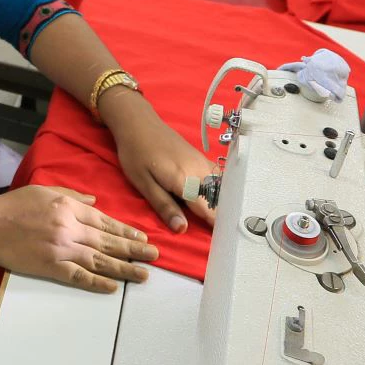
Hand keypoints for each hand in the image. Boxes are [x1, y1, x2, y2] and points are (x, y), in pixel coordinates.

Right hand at [0, 185, 158, 291]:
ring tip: (143, 275)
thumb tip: (96, 201)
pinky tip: (113, 287)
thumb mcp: (45, 190)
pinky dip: (97, 282)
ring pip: (100, 261)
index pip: (105, 221)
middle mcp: (70, 228)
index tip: (142, 238)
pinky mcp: (50, 266)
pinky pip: (78, 276)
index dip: (126, 231)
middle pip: (108, 242)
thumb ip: (73, 195)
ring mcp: (61, 249)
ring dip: (124, 269)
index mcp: (69, 207)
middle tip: (154, 256)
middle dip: (134, 250)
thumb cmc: (13, 205)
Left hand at [101, 93, 215, 230]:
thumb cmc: (136, 153)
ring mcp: (203, 163)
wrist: (138, 122)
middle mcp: (200, 171)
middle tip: (228, 236)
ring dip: (224, 204)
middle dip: (224, 217)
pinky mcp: (202, 158)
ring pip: (222, 189)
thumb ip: (164, 206)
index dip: (217, 226)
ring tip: (226, 222)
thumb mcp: (143, 183)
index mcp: (184, 180)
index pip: (209, 209)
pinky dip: (221, 191)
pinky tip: (218, 201)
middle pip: (220, 200)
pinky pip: (218, 178)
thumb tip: (182, 229)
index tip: (226, 242)